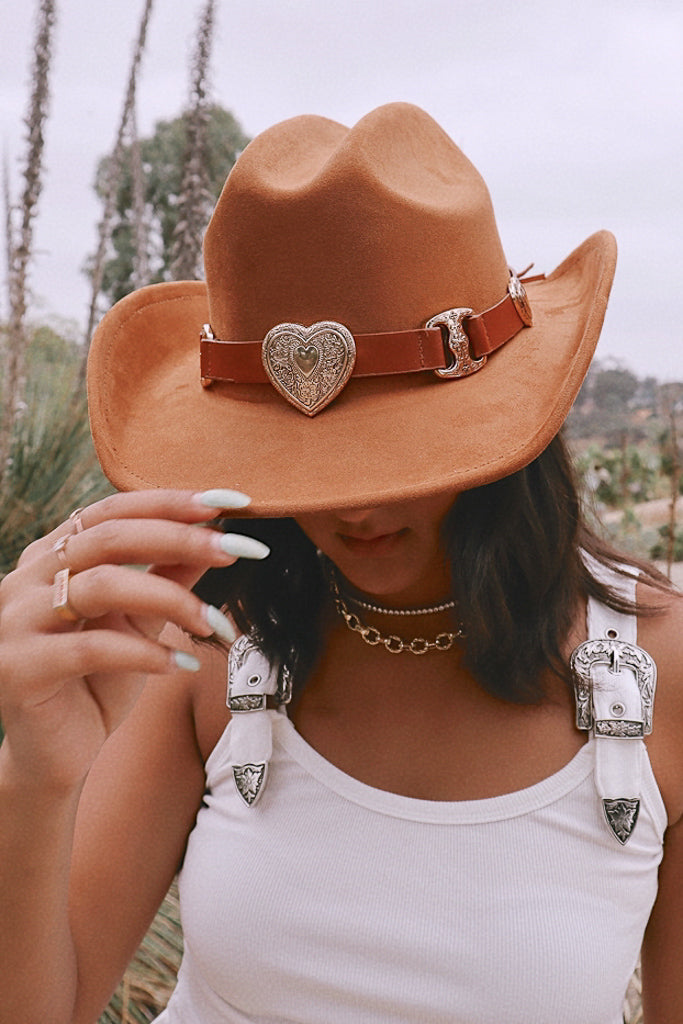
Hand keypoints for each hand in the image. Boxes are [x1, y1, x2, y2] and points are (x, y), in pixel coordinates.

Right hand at [0, 489, 267, 790]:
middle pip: (108, 538)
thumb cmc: (97, 681)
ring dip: (171, 599)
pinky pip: (91, 649)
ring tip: (215, 622)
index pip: (111, 511)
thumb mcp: (140, 621)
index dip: (170, 502)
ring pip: (102, 586)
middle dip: (179, 538)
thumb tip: (215, 535)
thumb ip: (167, 577)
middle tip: (234, 548)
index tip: (229, 503)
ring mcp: (16, 622)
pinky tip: (181, 663)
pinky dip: (145, 653)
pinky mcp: (20, 669)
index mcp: (50, 556)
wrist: (55, 756)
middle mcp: (25, 579)